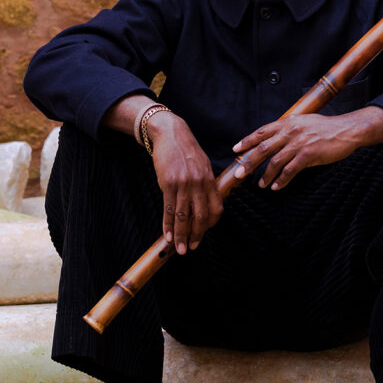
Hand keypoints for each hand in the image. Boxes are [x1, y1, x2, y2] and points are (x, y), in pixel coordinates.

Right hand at [148, 113, 222, 254]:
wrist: (170, 134)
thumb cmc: (186, 151)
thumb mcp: (203, 165)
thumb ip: (206, 184)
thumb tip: (207, 204)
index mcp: (210, 180)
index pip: (215, 209)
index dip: (210, 225)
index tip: (203, 234)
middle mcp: (199, 184)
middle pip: (200, 217)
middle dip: (196, 236)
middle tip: (191, 249)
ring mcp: (183, 184)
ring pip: (183, 216)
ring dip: (181, 236)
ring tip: (179, 249)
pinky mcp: (168, 184)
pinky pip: (168, 209)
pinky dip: (168, 225)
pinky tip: (167, 235)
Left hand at [231, 113, 365, 190]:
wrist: (346, 130)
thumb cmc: (326, 128)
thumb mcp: (304, 122)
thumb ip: (288, 129)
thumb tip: (275, 139)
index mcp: (288, 122)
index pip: (261, 132)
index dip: (247, 141)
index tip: (236, 150)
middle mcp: (291, 132)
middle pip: (263, 148)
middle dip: (249, 162)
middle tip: (240, 173)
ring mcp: (299, 143)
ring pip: (275, 162)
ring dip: (265, 175)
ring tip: (261, 184)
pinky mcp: (308, 155)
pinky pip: (290, 171)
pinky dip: (281, 180)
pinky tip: (276, 186)